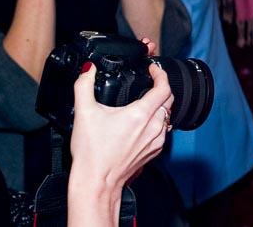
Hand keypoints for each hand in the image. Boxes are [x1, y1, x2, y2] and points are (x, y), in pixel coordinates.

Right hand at [68, 58, 173, 198]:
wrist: (96, 183)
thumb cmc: (92, 154)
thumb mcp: (84, 113)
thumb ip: (84, 85)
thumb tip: (87, 69)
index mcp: (140, 115)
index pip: (164, 87)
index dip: (160, 74)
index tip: (153, 69)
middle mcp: (153, 128)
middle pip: (169, 100)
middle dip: (162, 86)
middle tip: (150, 81)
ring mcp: (156, 141)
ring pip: (168, 115)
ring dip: (161, 105)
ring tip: (147, 100)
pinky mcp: (154, 152)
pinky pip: (163, 131)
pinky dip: (158, 121)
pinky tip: (144, 122)